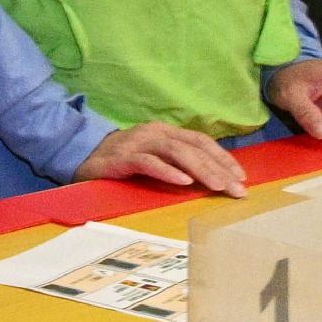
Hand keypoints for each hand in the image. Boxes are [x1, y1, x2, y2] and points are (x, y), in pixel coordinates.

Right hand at [77, 121, 248, 195]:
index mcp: (164, 132)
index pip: (200, 141)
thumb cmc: (122, 162)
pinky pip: (148, 163)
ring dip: (201, 170)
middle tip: (237, 190)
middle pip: (193, 147)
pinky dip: (168, 172)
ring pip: (176, 152)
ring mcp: (137, 144)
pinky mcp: (121, 158)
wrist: (80, 157)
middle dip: (219, 169)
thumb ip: (177, 162)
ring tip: (218, 186)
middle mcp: (154, 133)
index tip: (241, 177)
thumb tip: (213, 177)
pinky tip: (184, 183)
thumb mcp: (154, 158)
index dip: (223, 157)